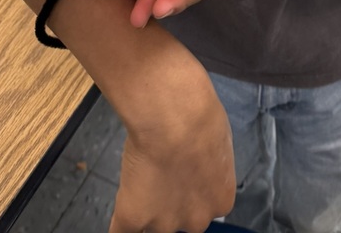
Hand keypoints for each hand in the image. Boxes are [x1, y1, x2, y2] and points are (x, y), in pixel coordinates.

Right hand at [107, 47, 235, 232]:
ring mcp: (163, 223)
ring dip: (147, 208)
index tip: (185, 176)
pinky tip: (123, 213)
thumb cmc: (200, 118)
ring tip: (142, 177)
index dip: (193, 192)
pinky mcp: (133, 218)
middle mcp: (195, 219)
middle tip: (164, 175)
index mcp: (220, 199)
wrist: (174, 119)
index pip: (205, 209)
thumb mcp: (217, 140)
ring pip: (153, 227)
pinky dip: (120, 226)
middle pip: (181, 222)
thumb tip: (199, 161)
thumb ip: (209, 164)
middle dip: (172, 203)